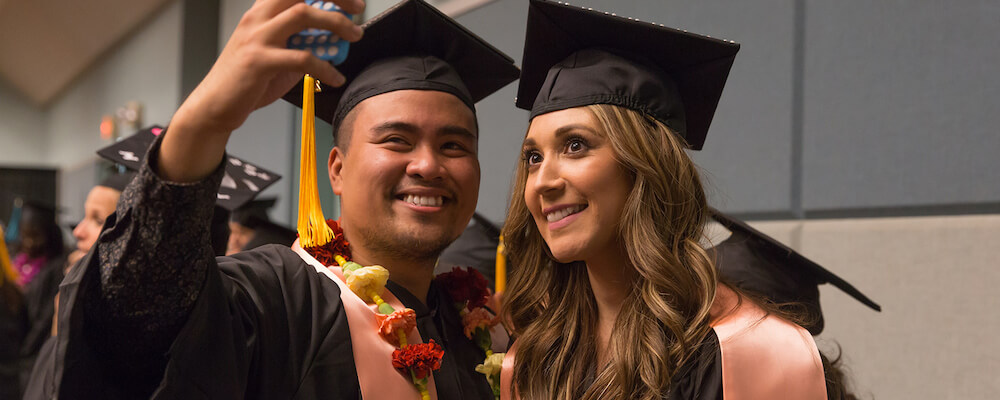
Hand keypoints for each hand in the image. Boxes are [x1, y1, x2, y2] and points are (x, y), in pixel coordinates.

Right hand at [162, 0, 364, 181]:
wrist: (215, 105)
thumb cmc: (248, 80)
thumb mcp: (277, 53)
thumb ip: (302, 42)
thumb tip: (335, 40)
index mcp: (262, 11)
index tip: (350, 0)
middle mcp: (258, 17)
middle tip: (358, 9)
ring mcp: (257, 37)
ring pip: (302, 14)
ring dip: (336, 23)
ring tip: (355, 36)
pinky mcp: (258, 61)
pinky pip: (302, 58)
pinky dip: (325, 67)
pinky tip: (336, 77)